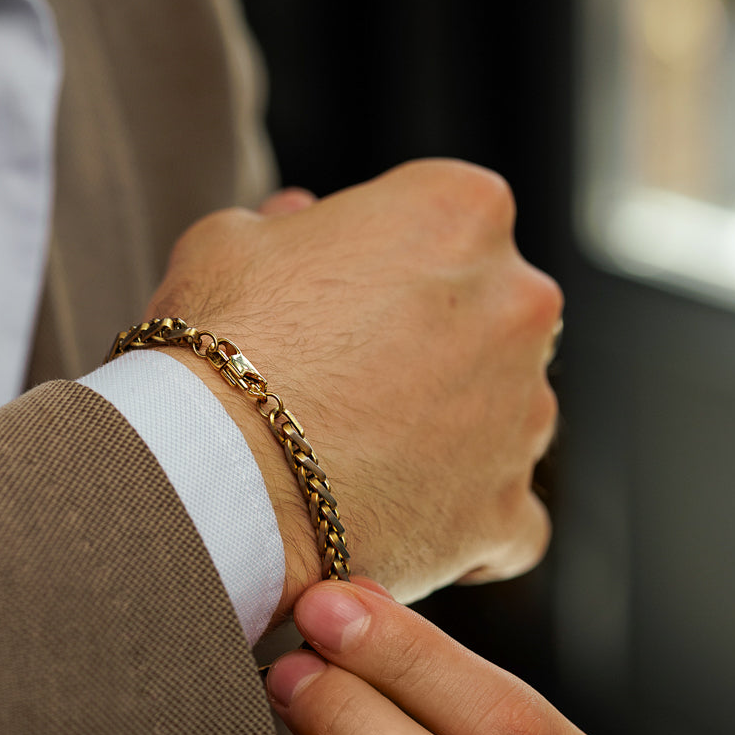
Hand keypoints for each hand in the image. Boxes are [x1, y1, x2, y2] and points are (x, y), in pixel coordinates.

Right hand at [147, 161, 561, 614]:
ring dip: (449, 434)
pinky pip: (506, 519)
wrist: (212, 478)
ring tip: (358, 462)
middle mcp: (518, 304)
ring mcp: (523, 414)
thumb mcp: (228, 244)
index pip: (448, 225)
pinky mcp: (505, 510)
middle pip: (489, 321)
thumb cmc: (213, 349)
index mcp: (461, 212)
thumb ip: (285, 224)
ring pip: (501, 418)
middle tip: (348, 385)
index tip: (340, 304)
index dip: (388, 267)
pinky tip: (402, 522)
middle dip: (433, 348)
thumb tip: (299, 218)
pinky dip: (464, 522)